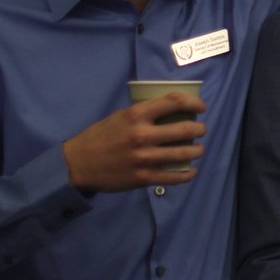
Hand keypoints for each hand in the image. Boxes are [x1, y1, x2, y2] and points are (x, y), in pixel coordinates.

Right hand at [61, 92, 206, 191]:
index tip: (201, 107)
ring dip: (197, 150)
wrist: (77, 164)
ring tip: (199, 149)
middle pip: (185, 129)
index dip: (194, 103)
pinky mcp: (143, 177)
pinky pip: (173, 177)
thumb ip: (145, 113)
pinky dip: (186, 174)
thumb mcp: (121, 116)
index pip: (174, 102)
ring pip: (183, 153)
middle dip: (200, 129)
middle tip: (201, 129)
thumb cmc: (101, 136)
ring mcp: (144, 158)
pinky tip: (190, 171)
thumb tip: (172, 110)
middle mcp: (142, 135)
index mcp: (136, 115)